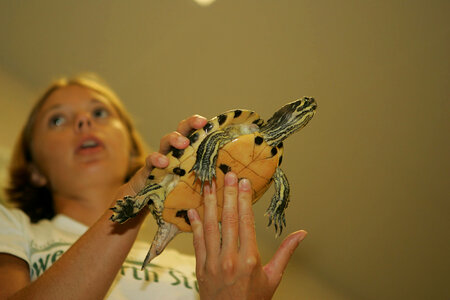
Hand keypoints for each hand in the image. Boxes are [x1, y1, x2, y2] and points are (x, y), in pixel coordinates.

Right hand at [115, 115, 207, 199]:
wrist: (148, 202)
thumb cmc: (176, 192)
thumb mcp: (195, 183)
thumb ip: (211, 177)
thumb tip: (237, 177)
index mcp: (188, 152)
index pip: (196, 133)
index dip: (203, 125)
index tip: (212, 122)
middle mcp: (174, 151)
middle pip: (182, 130)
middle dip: (191, 124)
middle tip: (200, 124)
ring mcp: (160, 158)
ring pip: (166, 141)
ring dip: (175, 139)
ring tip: (183, 143)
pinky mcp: (147, 169)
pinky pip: (150, 160)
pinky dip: (156, 158)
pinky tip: (164, 162)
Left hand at [188, 172, 306, 299]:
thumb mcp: (273, 278)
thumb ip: (285, 253)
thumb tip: (301, 233)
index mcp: (249, 259)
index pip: (246, 222)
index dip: (244, 200)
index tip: (243, 182)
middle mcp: (230, 259)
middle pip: (228, 220)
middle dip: (228, 195)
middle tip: (227, 174)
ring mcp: (213, 263)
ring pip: (210, 227)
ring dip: (209, 204)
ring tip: (209, 185)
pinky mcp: (200, 268)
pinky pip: (197, 242)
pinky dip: (195, 226)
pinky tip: (192, 210)